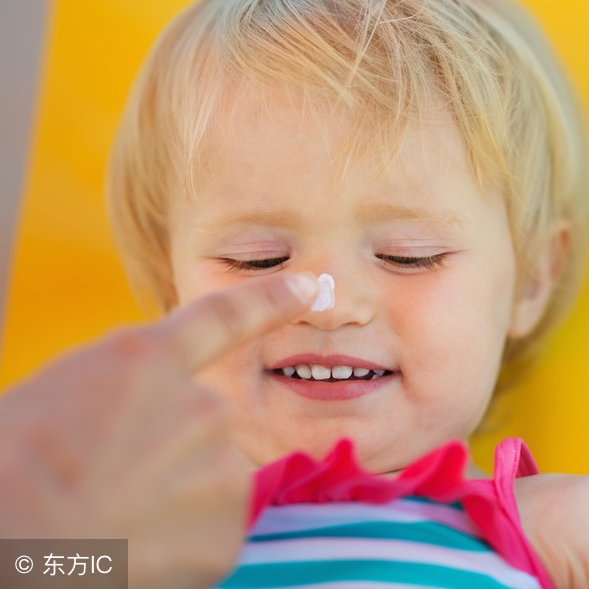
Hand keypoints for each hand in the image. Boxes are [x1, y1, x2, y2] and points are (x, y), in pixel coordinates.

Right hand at [0, 272, 319, 587]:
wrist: (15, 540)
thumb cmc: (11, 468)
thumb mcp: (59, 398)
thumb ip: (124, 394)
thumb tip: (143, 419)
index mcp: (145, 362)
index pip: (224, 319)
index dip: (270, 301)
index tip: (310, 287)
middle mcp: (201, 405)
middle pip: (200, 428)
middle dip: (166, 454)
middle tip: (105, 483)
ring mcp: (220, 467)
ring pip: (206, 484)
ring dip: (171, 500)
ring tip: (111, 520)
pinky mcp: (227, 532)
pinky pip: (207, 534)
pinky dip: (176, 546)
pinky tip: (134, 550)